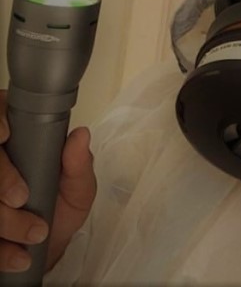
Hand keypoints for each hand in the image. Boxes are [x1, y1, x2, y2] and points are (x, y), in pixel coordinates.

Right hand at [0, 90, 96, 272]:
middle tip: (21, 199)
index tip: (4, 136)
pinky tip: (18, 256)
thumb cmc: (60, 207)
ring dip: (4, 221)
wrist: (47, 248)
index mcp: (19, 142)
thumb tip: (80, 135)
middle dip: (0, 178)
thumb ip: (79, 164)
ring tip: (34, 234)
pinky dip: (1, 248)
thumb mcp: (78, 188)